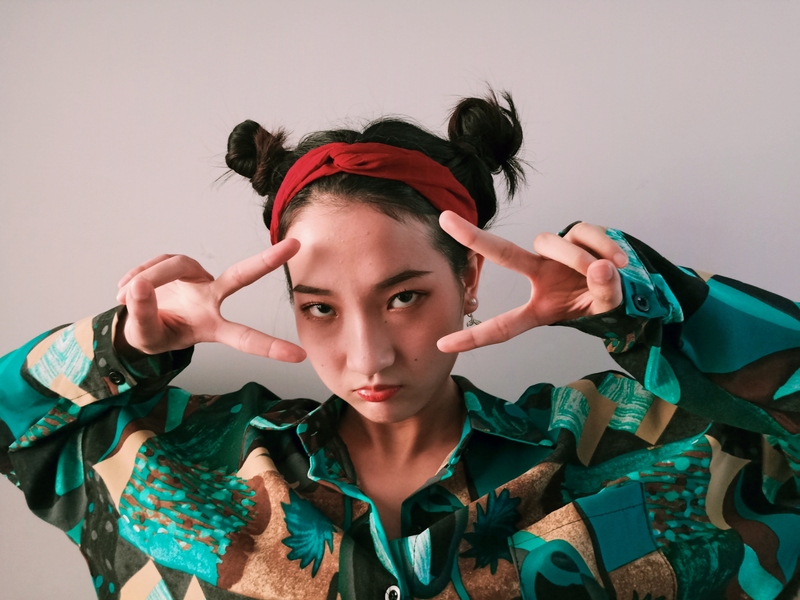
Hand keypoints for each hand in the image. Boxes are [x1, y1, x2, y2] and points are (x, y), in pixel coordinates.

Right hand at [115, 239, 305, 361]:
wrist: (137, 321)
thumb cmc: (152, 334)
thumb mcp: (144, 336)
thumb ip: (142, 315)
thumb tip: (139, 287)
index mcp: (211, 328)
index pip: (244, 338)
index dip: (270, 347)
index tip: (300, 356)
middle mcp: (211, 300)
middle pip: (240, 276)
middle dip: (267, 261)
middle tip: (295, 246)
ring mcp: (198, 280)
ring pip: (175, 266)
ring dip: (146, 279)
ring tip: (123, 297)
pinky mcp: (182, 265)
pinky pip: (159, 263)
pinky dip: (138, 275)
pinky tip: (125, 290)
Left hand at [437, 212, 626, 352]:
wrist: (631, 283)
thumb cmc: (605, 300)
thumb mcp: (605, 307)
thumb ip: (604, 293)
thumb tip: (599, 267)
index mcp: (539, 306)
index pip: (504, 326)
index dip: (474, 338)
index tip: (442, 344)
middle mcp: (541, 274)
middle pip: (505, 253)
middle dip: (473, 236)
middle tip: (445, 219)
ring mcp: (557, 252)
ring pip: (553, 244)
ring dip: (578, 258)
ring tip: (606, 270)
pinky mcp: (577, 232)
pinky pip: (584, 233)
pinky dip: (602, 246)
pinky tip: (618, 261)